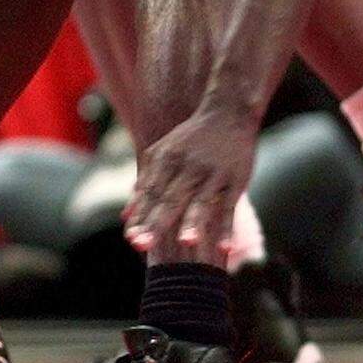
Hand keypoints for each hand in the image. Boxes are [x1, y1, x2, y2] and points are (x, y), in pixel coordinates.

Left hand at [124, 105, 257, 261]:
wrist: (228, 113)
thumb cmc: (191, 138)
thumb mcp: (163, 152)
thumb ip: (145, 182)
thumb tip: (125, 215)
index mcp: (166, 160)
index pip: (150, 193)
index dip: (140, 216)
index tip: (130, 239)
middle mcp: (188, 167)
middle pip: (170, 200)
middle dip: (156, 223)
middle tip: (142, 246)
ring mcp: (213, 175)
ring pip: (201, 203)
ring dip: (193, 224)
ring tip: (185, 243)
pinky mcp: (236, 181)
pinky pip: (230, 208)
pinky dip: (227, 229)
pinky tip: (224, 249)